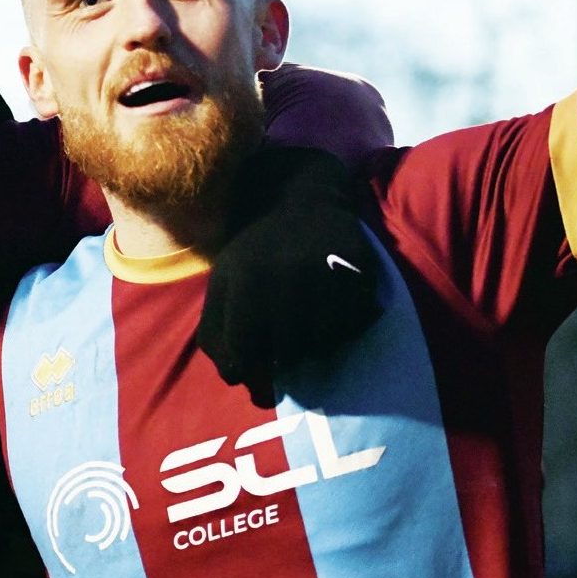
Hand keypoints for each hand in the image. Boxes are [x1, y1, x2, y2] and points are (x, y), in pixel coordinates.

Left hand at [197, 147, 381, 402]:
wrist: (301, 200)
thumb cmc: (255, 253)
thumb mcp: (222, 284)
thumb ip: (214, 331)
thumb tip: (234, 377)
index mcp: (245, 285)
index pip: (240, 358)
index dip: (242, 369)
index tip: (247, 365)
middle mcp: (287, 281)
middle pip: (287, 358)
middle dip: (282, 359)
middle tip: (282, 345)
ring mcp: (328, 276)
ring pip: (324, 346)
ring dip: (315, 345)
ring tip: (307, 324)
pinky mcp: (362, 273)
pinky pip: (356, 326)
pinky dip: (345, 328)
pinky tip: (332, 309)